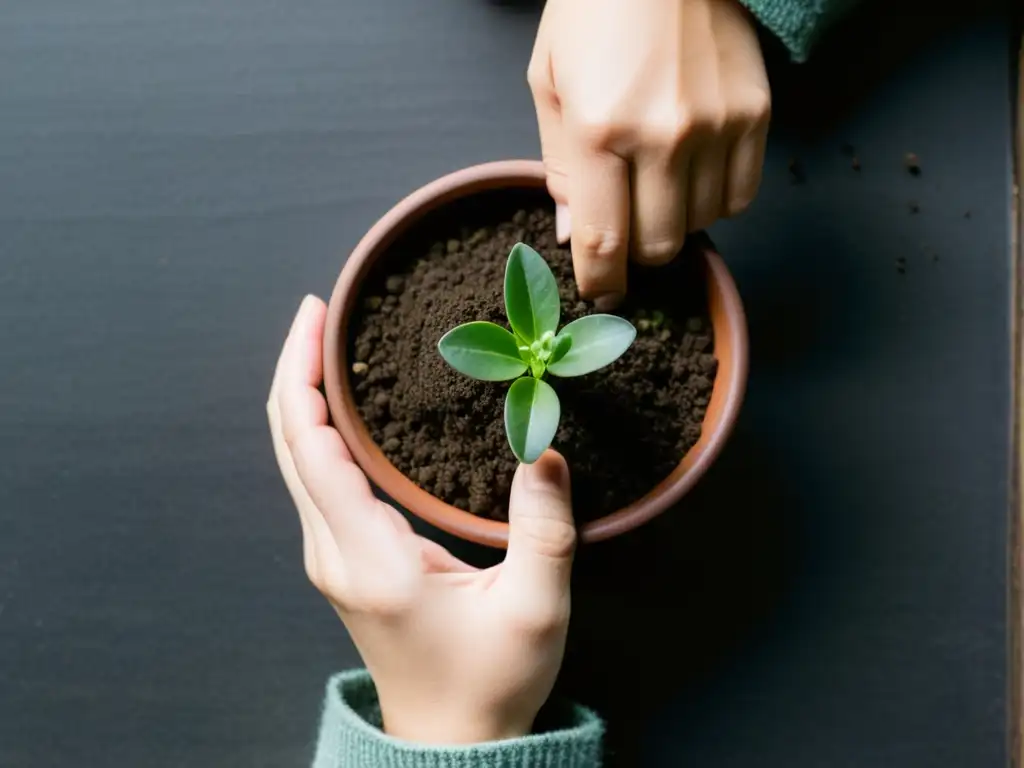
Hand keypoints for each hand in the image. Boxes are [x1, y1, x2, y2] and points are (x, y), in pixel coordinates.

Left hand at [267, 296, 577, 743]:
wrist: (451, 742)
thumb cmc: (490, 683)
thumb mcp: (535, 609)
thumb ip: (546, 529)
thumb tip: (546, 447)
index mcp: (369, 559)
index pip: (312, 449)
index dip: (304, 376)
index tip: (316, 317)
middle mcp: (333, 553)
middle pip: (289, 443)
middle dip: (295, 370)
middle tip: (319, 310)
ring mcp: (330, 559)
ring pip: (295, 459)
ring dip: (303, 396)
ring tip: (327, 341)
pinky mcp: (341, 562)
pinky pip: (313, 478)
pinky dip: (318, 428)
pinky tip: (342, 403)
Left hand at [528, 0, 769, 306]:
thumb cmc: (594, 11)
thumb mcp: (550, 83)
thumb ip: (559, 167)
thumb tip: (575, 234)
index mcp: (599, 130)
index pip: (604, 241)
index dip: (601, 280)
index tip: (601, 291)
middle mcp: (663, 136)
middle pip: (659, 246)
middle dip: (636, 250)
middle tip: (626, 224)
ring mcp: (716, 127)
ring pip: (700, 226)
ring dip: (675, 221)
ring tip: (657, 181)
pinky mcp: (756, 115)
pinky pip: (740, 197)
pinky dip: (713, 201)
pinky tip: (692, 171)